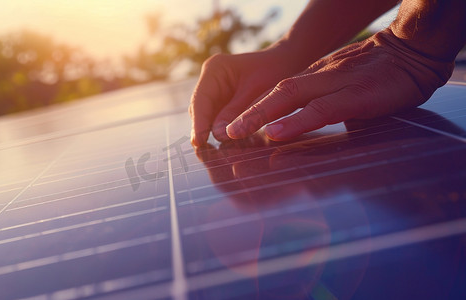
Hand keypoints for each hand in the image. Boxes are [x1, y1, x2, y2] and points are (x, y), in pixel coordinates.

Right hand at [188, 46, 302, 145]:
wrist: (288, 64)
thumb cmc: (276, 71)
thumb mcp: (258, 93)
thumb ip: (237, 113)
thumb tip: (217, 135)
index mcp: (215, 69)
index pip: (201, 100)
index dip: (199, 122)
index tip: (198, 141)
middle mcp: (211, 80)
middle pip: (200, 110)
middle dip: (202, 129)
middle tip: (205, 152)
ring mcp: (216, 92)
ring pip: (207, 117)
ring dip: (211, 133)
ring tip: (213, 152)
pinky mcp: (223, 103)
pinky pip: (218, 120)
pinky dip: (221, 131)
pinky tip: (226, 145)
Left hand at [225, 29, 453, 140]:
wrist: (416, 52)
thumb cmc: (383, 76)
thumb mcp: (347, 90)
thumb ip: (325, 107)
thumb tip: (305, 129)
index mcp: (317, 78)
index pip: (279, 94)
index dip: (255, 110)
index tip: (234, 128)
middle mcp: (320, 78)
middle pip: (275, 94)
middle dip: (246, 113)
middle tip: (223, 132)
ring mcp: (336, 84)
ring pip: (289, 97)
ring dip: (259, 115)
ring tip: (235, 132)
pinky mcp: (355, 95)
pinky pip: (320, 109)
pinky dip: (296, 121)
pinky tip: (276, 132)